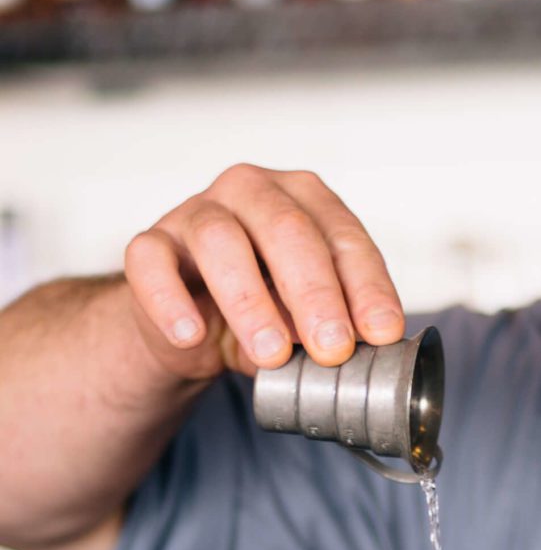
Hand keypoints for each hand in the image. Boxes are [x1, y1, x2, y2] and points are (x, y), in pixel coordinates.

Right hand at [123, 162, 404, 383]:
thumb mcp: (308, 319)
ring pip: (220, 239)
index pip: (343, 236)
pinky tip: (192, 335)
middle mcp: (252, 192)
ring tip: (272, 353)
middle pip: (286, 229)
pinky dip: (170, 300)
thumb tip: (362, 357)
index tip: (381, 333)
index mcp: (305, 200)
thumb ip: (333, 327)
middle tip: (333, 348)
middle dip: (315, 294)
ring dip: (249, 301)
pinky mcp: (150, 244)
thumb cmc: (266, 310)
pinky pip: (151, 262)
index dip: (366, 286)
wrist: (193, 326)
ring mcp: (196, 212)